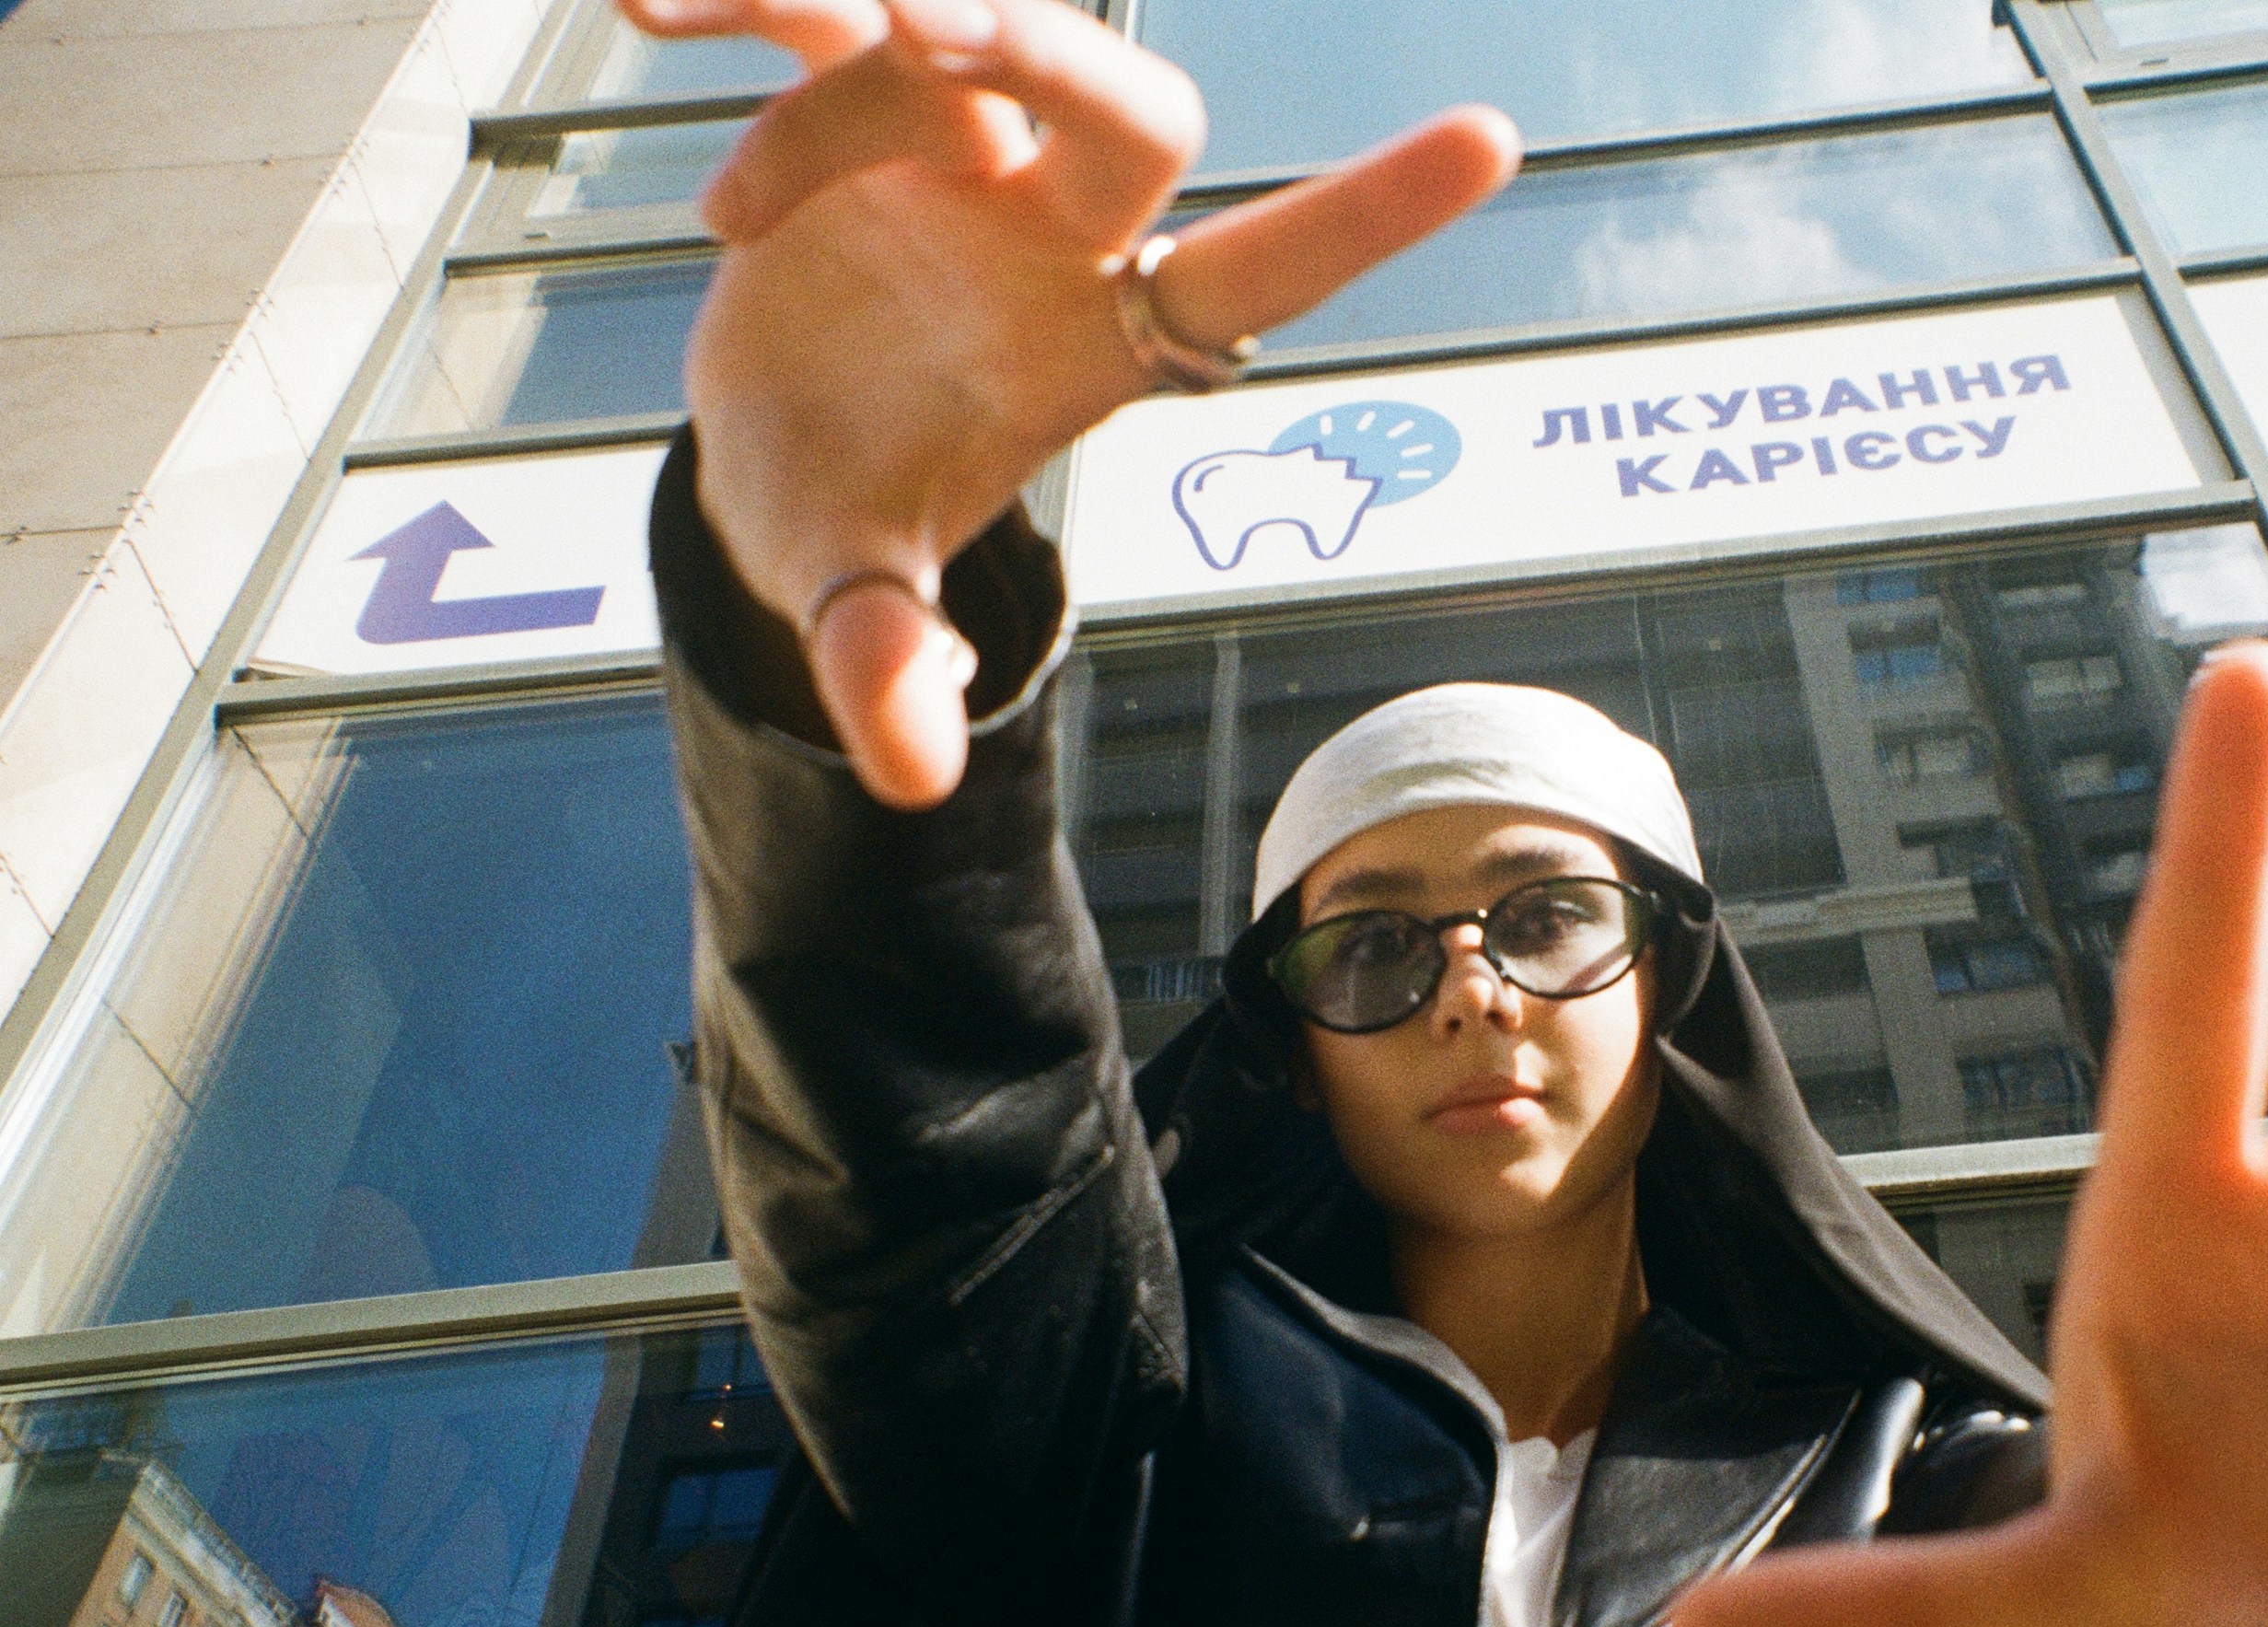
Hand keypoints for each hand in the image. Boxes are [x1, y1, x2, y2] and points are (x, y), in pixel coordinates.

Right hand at [624, 0, 1517, 805]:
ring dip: (831, 82)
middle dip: (1042, 50)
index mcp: (1101, 337)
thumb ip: (888, 663)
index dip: (1370, 210)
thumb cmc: (847, 503)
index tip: (1490, 139)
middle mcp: (1056, 226)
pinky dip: (743, 3)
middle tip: (919, 25)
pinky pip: (821, 15)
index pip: (1265, 267)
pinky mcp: (859, 98)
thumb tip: (914, 780)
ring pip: (946, 46)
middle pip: (1130, 108)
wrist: (759, 432)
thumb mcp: (851, 585)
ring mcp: (964, 149)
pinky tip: (648, 14)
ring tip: (730, 215)